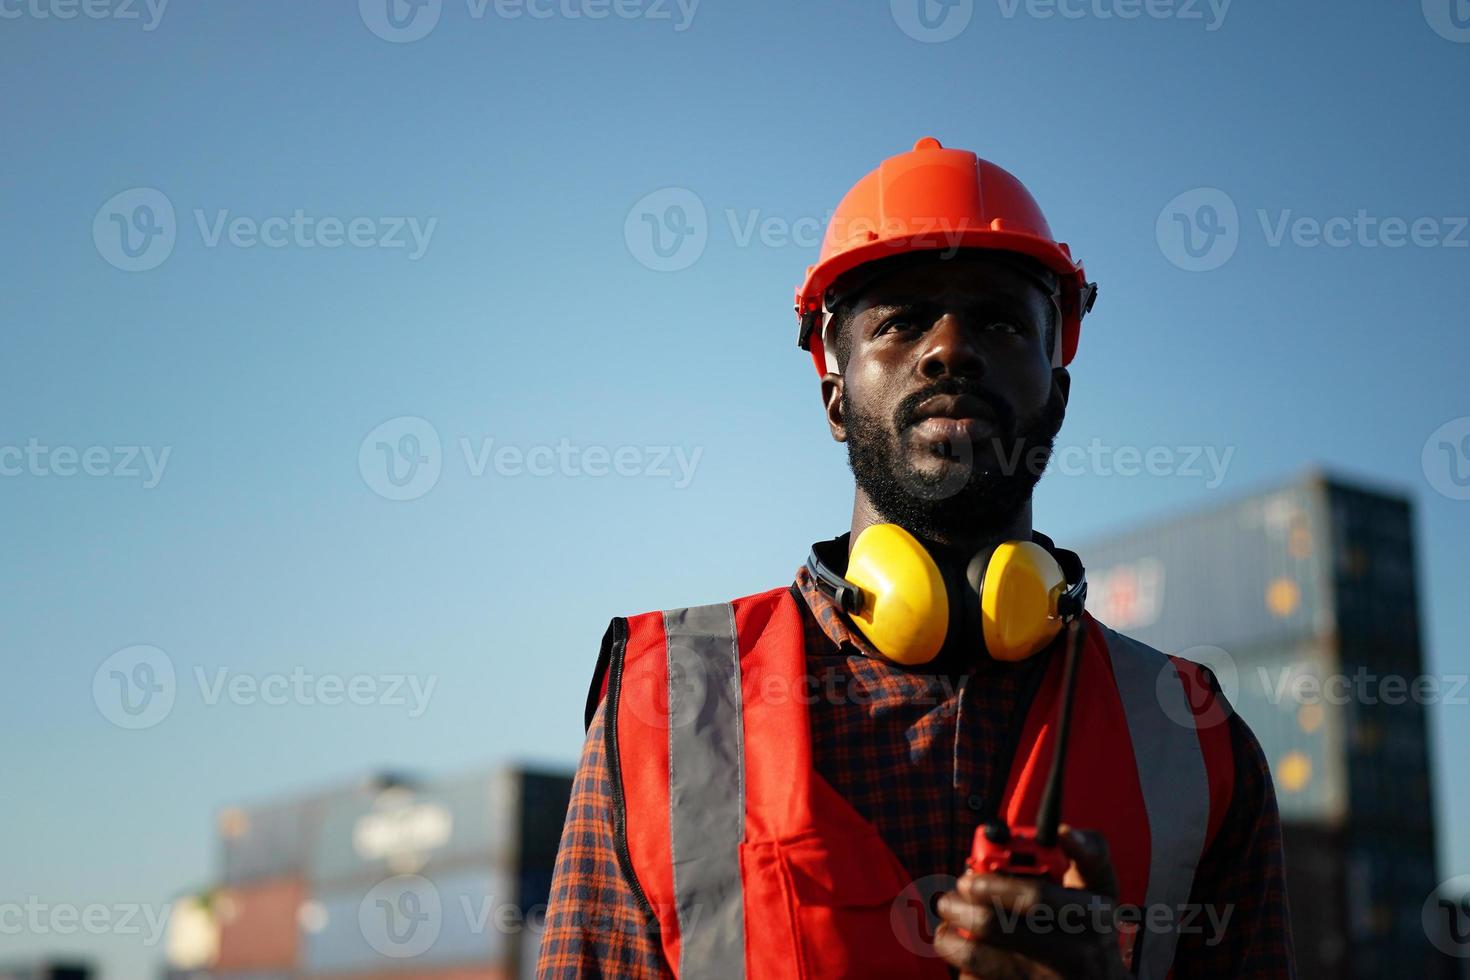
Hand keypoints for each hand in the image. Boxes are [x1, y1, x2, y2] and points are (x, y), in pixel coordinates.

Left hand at [932, 826, 1128, 978]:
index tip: (969, 877)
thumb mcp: (1102, 889)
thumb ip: (1088, 851)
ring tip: (949, 925)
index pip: (1035, 896)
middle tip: (949, 898)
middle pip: (994, 926)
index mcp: (1090, 916)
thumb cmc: (1092, 928)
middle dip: (958, 906)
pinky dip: (962, 969)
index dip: (994, 883)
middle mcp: (1070, 954)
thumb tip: (1063, 831)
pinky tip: (968, 957)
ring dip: (949, 936)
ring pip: (975, 958)